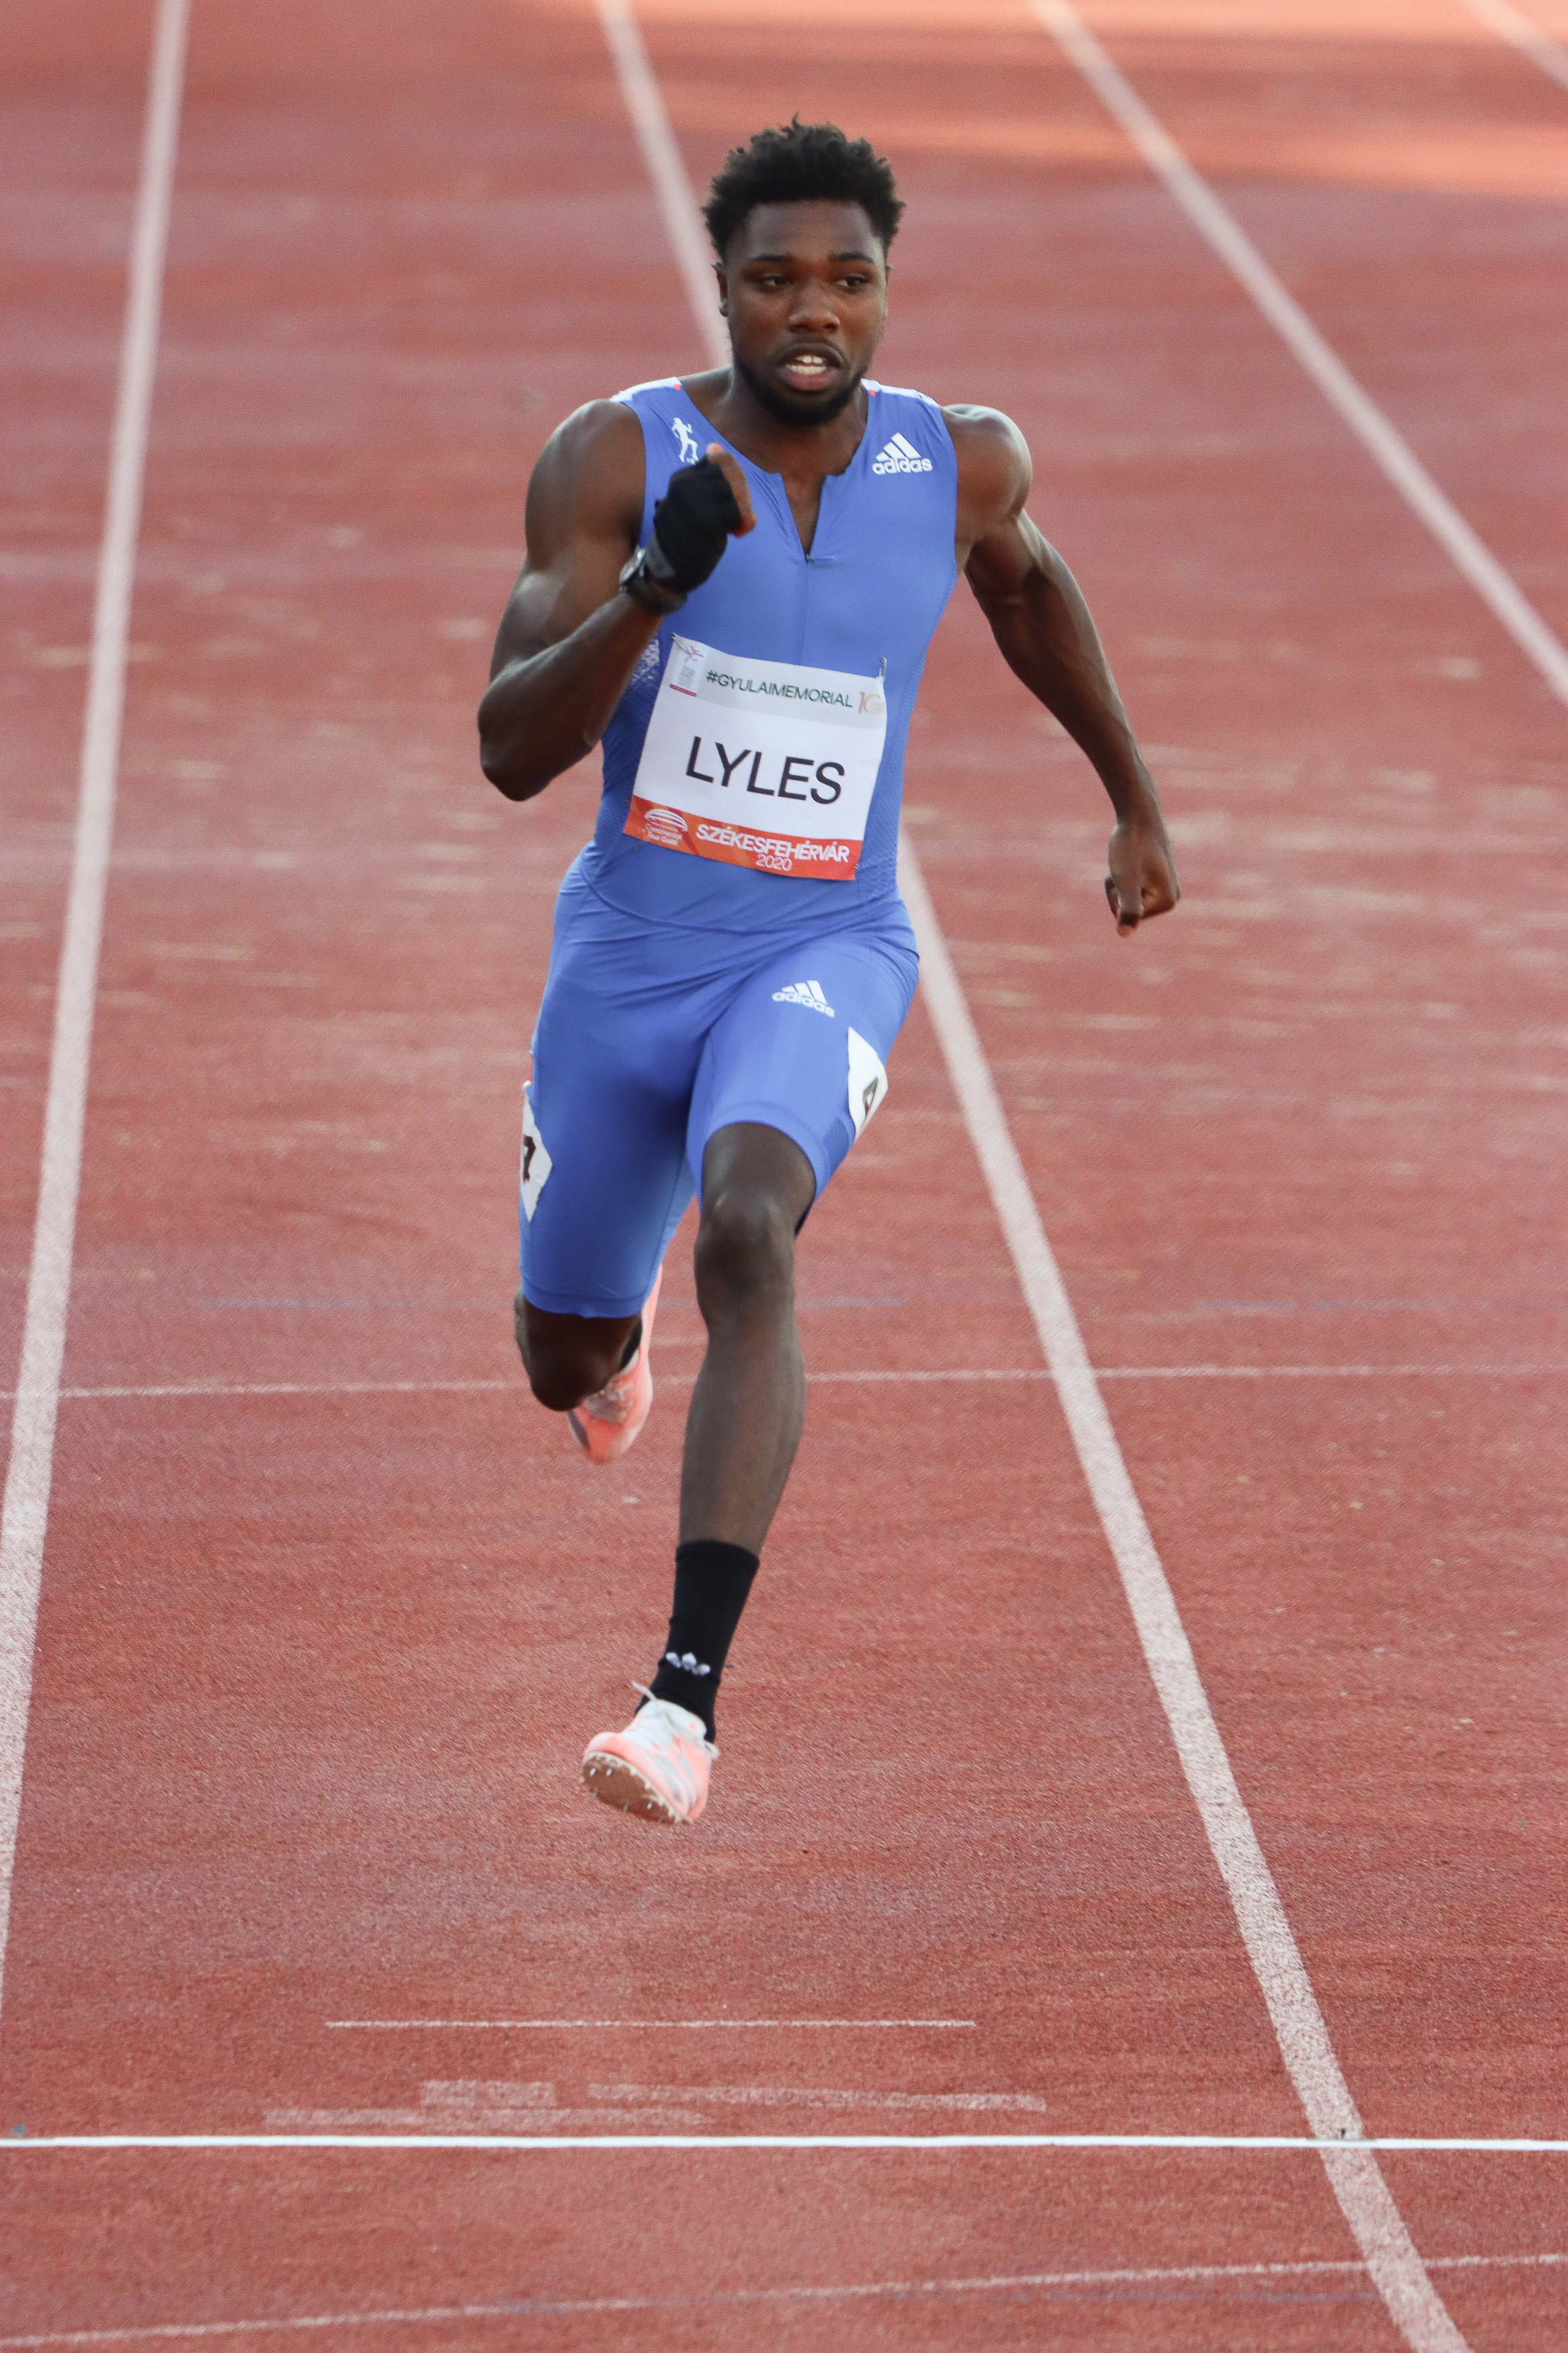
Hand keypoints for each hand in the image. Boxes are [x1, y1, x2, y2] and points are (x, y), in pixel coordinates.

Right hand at [646, 448, 755, 592]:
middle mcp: (687, 485)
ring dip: (741, 506)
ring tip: (735, 521)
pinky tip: (736, 531)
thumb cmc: (682, 534)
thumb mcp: (687, 499)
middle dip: (740, 490)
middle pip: (728, 475)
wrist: (670, 567)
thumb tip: (715, 447)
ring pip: (735, 491)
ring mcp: (697, 502)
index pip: (717, 462)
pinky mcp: (709, 520)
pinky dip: (743, 521)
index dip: (731, 477)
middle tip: (739, 509)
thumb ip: (701, 477)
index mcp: (681, 478)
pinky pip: (738, 511)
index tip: (730, 495)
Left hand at [1105, 810, 1179, 934]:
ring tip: (1128, 859)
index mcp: (1168, 903)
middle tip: (1125, 864)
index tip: (1125, 872)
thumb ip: (1127, 908)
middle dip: (1117, 889)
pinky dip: (1125, 873)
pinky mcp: (1159, 877)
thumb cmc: (1131, 845)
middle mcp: (1172, 898)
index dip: (1116, 895)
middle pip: (1129, 909)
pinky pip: (1132, 885)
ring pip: (1128, 896)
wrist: (1139, 813)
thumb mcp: (1125, 879)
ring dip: (1119, 880)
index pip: (1126, 917)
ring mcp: (1167, 887)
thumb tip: (1124, 935)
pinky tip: (1134, 857)